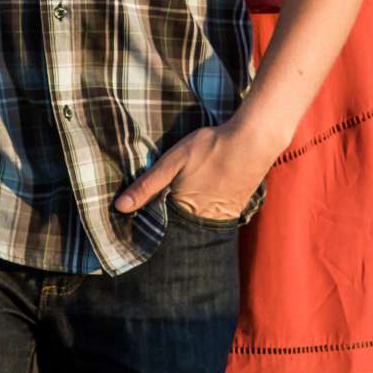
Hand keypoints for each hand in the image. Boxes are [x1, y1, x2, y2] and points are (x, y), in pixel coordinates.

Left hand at [113, 121, 269, 221]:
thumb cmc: (211, 147)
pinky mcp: (236, 209)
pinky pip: (215, 220)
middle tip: (160, 216)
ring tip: (183, 207)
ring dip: (189, 221)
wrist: (253, 141)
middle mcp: (204, 220)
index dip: (151, 224)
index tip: (139, 224)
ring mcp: (222, 217)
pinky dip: (206, 214)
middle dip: (170, 227)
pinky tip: (204, 200)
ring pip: (198, 226)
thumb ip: (147, 185)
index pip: (161, 228)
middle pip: (180, 231)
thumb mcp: (173, 161)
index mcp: (184, 210)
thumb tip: (119, 207)